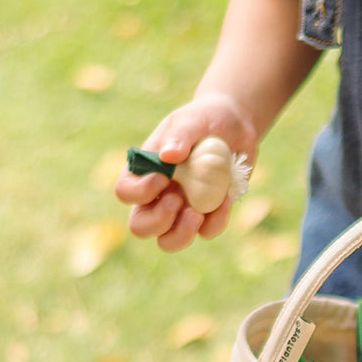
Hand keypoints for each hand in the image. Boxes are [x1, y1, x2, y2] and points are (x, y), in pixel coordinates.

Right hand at [114, 93, 255, 251]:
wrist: (235, 127)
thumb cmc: (204, 119)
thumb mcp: (192, 119)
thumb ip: (180, 134)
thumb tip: (168, 155)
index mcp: (144, 172)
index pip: (125, 192)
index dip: (139, 192)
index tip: (162, 178)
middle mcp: (158, 196)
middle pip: (140, 226)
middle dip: (157, 221)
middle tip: (178, 200)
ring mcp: (182, 210)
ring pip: (168, 241)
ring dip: (181, 234)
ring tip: (197, 213)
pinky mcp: (207, 217)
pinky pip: (206, 232)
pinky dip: (216, 220)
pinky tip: (226, 198)